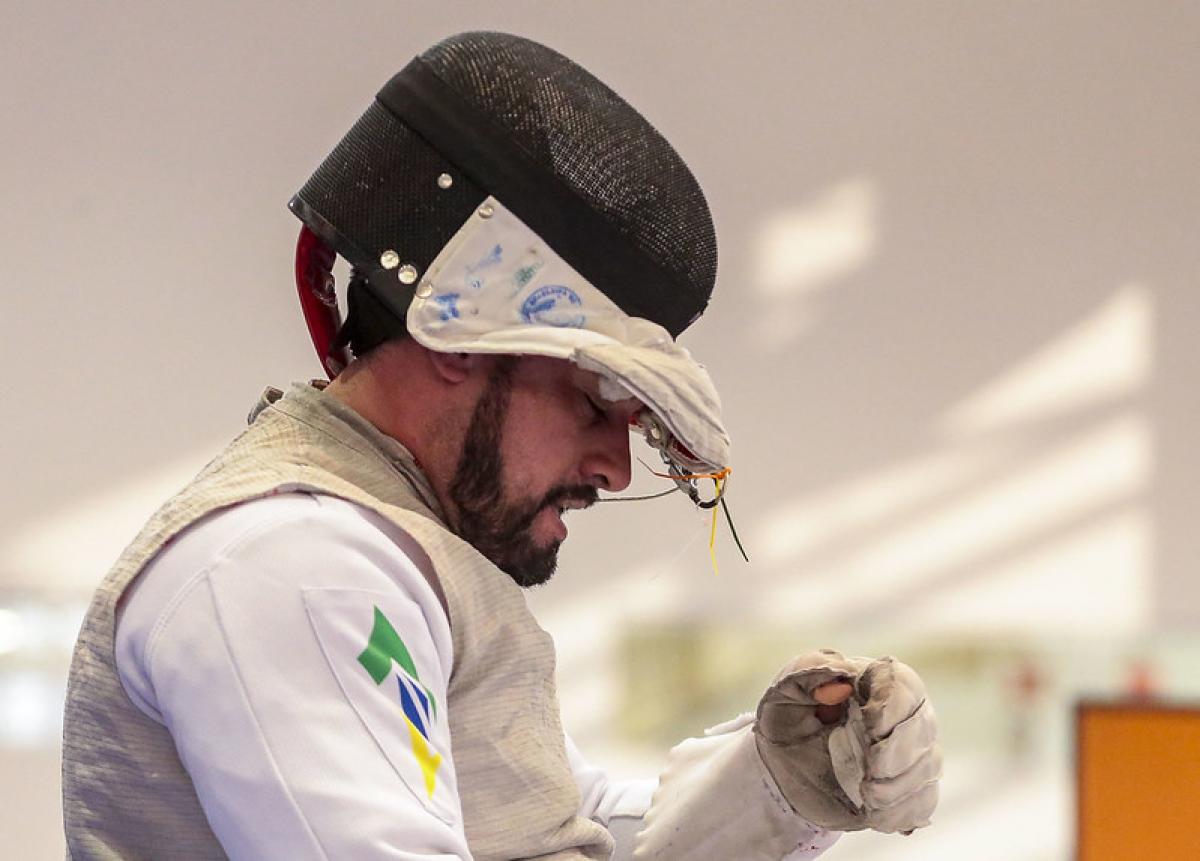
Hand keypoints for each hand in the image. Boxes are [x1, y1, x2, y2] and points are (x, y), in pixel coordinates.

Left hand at [753, 650, 940, 833]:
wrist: (783, 768)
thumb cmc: (786, 720)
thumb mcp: (783, 691)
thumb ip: (806, 672)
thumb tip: (842, 678)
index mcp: (871, 680)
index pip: (902, 683)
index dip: (892, 705)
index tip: (868, 722)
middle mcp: (899, 712)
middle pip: (922, 725)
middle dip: (898, 752)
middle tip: (869, 770)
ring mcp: (909, 751)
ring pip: (926, 766)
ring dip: (898, 786)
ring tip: (865, 793)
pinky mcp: (909, 788)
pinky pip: (922, 801)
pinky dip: (900, 811)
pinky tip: (874, 812)